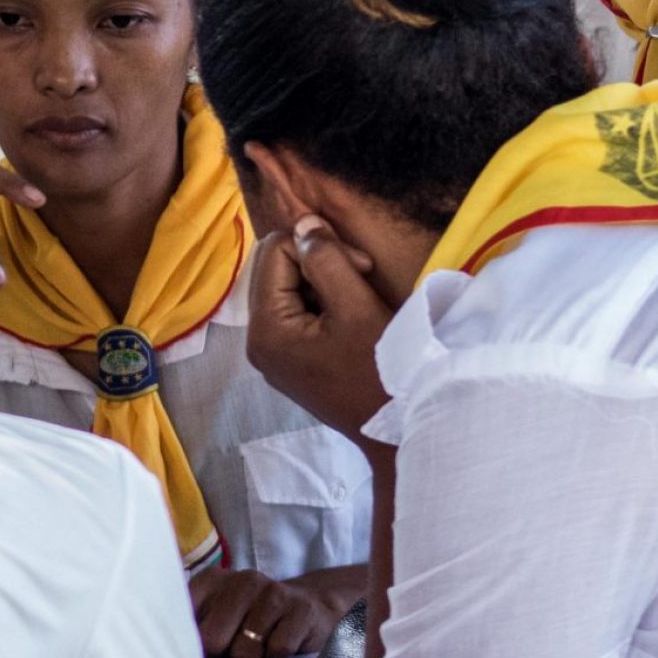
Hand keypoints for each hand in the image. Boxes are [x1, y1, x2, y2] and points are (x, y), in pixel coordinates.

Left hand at [192, 567, 340, 657]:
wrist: (308, 607)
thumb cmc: (252, 620)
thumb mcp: (220, 619)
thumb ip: (198, 633)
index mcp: (213, 580)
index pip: (184, 614)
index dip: (185, 646)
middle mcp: (241, 580)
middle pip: (212, 639)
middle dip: (221, 657)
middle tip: (233, 654)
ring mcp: (272, 592)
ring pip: (245, 649)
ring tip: (259, 648)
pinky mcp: (300, 610)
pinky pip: (277, 650)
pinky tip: (280, 646)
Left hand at [246, 217, 390, 440]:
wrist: (400, 434)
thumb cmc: (382, 371)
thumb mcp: (357, 306)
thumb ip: (326, 258)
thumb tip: (304, 222)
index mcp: (265, 329)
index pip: (275, 252)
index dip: (317, 246)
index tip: (361, 266)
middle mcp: (257, 343)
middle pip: (275, 269)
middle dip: (317, 262)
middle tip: (361, 276)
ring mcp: (273, 355)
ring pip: (287, 289)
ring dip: (324, 282)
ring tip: (360, 299)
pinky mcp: (291, 363)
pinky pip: (295, 313)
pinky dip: (323, 304)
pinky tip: (351, 318)